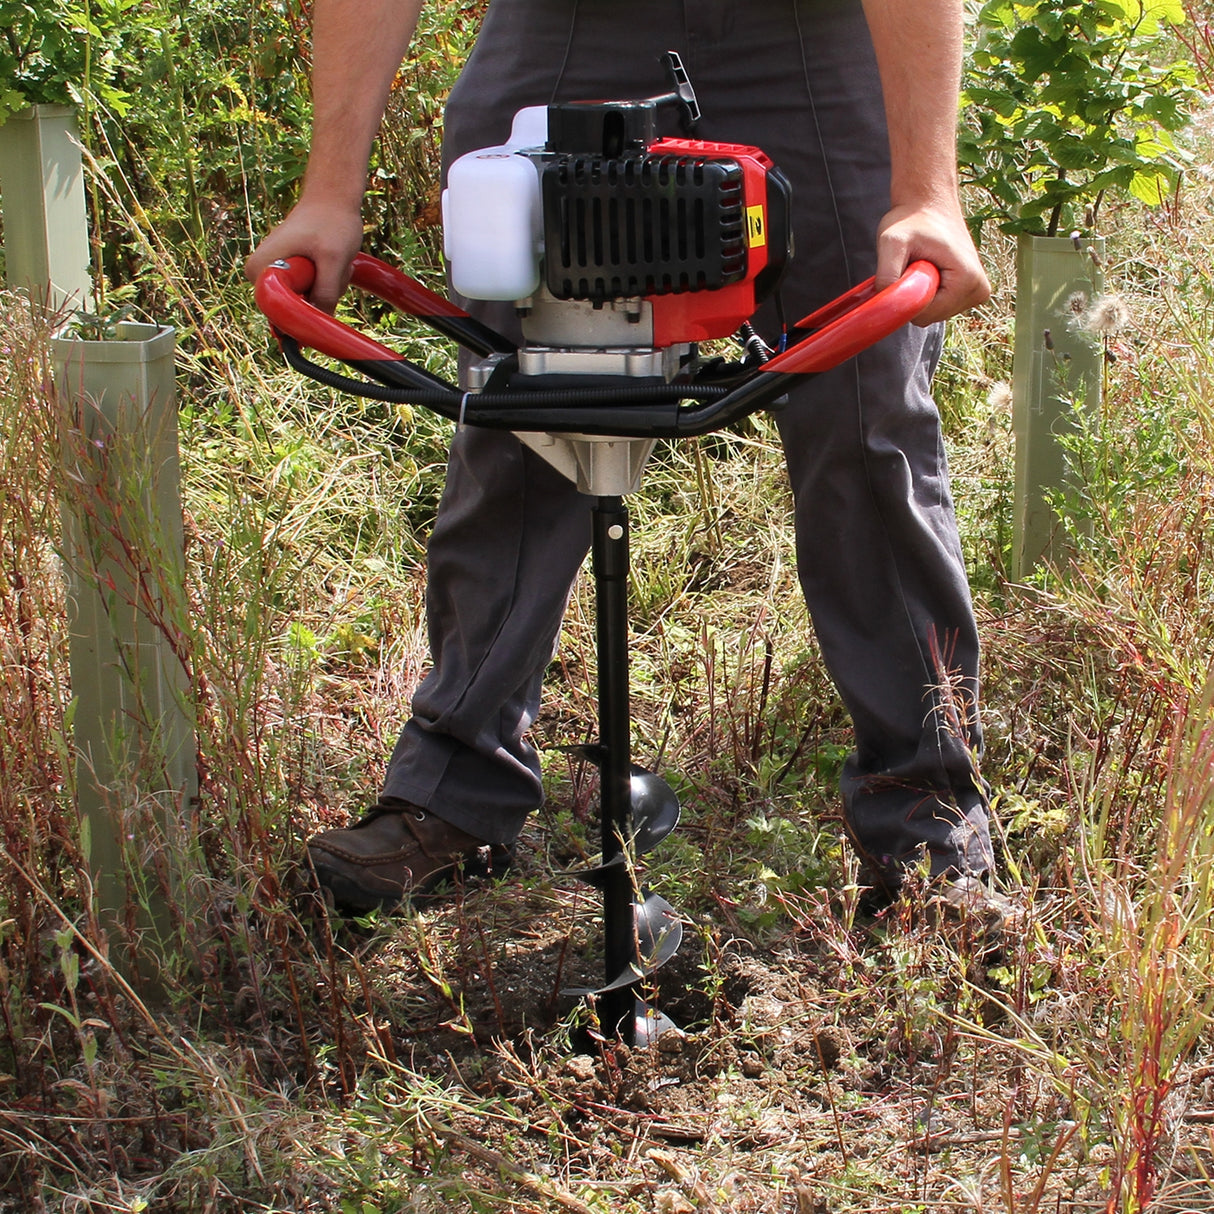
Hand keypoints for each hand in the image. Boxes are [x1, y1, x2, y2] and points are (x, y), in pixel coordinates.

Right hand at [243, 197, 364, 313]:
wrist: (333, 197)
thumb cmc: (331, 221)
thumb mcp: (333, 260)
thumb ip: (326, 293)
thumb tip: (320, 325)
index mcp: (260, 269)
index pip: (277, 313)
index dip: (302, 310)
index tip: (319, 288)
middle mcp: (262, 273)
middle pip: (295, 308)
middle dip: (318, 294)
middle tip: (328, 266)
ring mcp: (277, 273)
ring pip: (308, 301)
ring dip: (327, 287)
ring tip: (330, 259)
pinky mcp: (292, 272)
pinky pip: (313, 292)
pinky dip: (328, 281)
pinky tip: (331, 260)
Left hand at [875, 202, 990, 326]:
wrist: (930, 204)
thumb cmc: (910, 220)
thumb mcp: (891, 242)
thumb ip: (886, 273)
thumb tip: (883, 306)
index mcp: (968, 281)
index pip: (924, 316)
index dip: (905, 299)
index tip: (905, 268)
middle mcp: (979, 291)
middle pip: (929, 317)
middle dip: (913, 296)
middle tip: (914, 263)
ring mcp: (978, 294)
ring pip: (932, 314)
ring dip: (920, 293)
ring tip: (923, 263)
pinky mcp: (971, 294)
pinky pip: (938, 307)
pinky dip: (927, 292)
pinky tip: (929, 268)